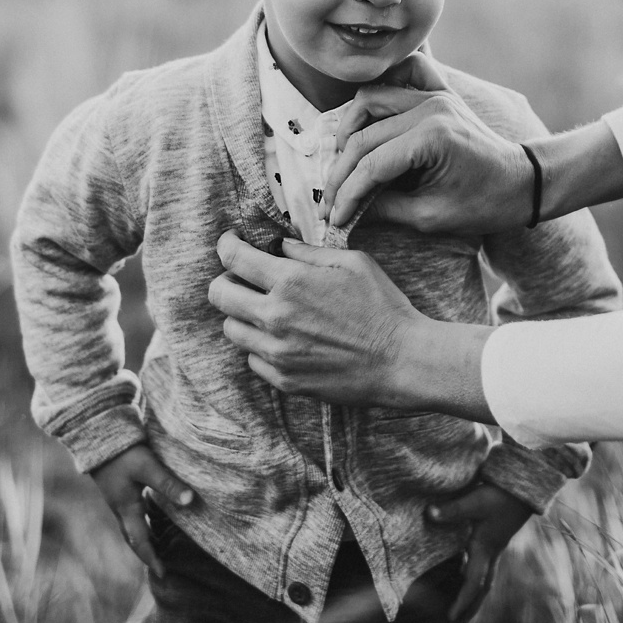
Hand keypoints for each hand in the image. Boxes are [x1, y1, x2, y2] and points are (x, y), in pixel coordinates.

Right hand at [89, 443, 195, 577]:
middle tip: (160, 565)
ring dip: (144, 538)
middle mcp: (120, 509)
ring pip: (131, 526)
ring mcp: (117, 500)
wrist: (96, 437)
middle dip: (146, 552)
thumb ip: (168, 483)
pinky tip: (150, 515)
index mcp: (127, 509)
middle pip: (133, 538)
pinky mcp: (117, 490)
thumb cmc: (122, 453)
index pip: (140, 541)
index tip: (163, 573)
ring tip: (159, 545)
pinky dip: (141, 522)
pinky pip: (130, 514)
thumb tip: (190, 501)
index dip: (151, 558)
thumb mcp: (147, 467)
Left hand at [208, 232, 494, 419]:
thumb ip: (310, 252)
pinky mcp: (284, 380)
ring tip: (267, 310)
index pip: (232, 258)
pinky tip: (285, 338)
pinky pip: (252, 358)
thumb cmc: (383, 307)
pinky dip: (261, 345)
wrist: (402, 361)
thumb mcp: (353, 263)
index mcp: (291, 281)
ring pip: (231, 329)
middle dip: (227, 280)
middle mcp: (276, 317)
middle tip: (243, 278)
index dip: (226, 245)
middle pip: (219, 295)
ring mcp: (277, 353)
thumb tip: (281, 245)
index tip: (232, 243)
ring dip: (243, 315)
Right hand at [323, 52, 534, 233]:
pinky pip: (403, 74)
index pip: (371, 165)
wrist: (523, 182)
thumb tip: (346, 211)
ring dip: (351, 129)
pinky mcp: (438, 92)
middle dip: (341, 171)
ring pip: (371, 98)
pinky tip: (370, 117)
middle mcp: (430, 109)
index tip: (332, 216)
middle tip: (330, 198)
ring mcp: (434, 96)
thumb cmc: (484, 204)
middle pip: (364, 135)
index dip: (346, 194)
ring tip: (343, 161)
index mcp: (432, 139)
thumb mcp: (432, 217)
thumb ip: (384, 209)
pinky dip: (383, 89)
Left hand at [428, 481, 534, 622]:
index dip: (462, 601)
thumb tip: (429, 514)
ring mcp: (495, 547)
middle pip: (482, 588)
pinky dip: (476, 577)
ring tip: (464, 607)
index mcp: (485, 549)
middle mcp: (491, 553)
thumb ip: (452, 510)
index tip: (451, 617)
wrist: (524, 489)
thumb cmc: (500, 495)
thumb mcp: (475, 501)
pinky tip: (465, 573)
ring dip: (475, 595)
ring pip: (485, 578)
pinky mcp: (495, 540)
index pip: (474, 582)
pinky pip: (486, 567)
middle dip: (471, 607)